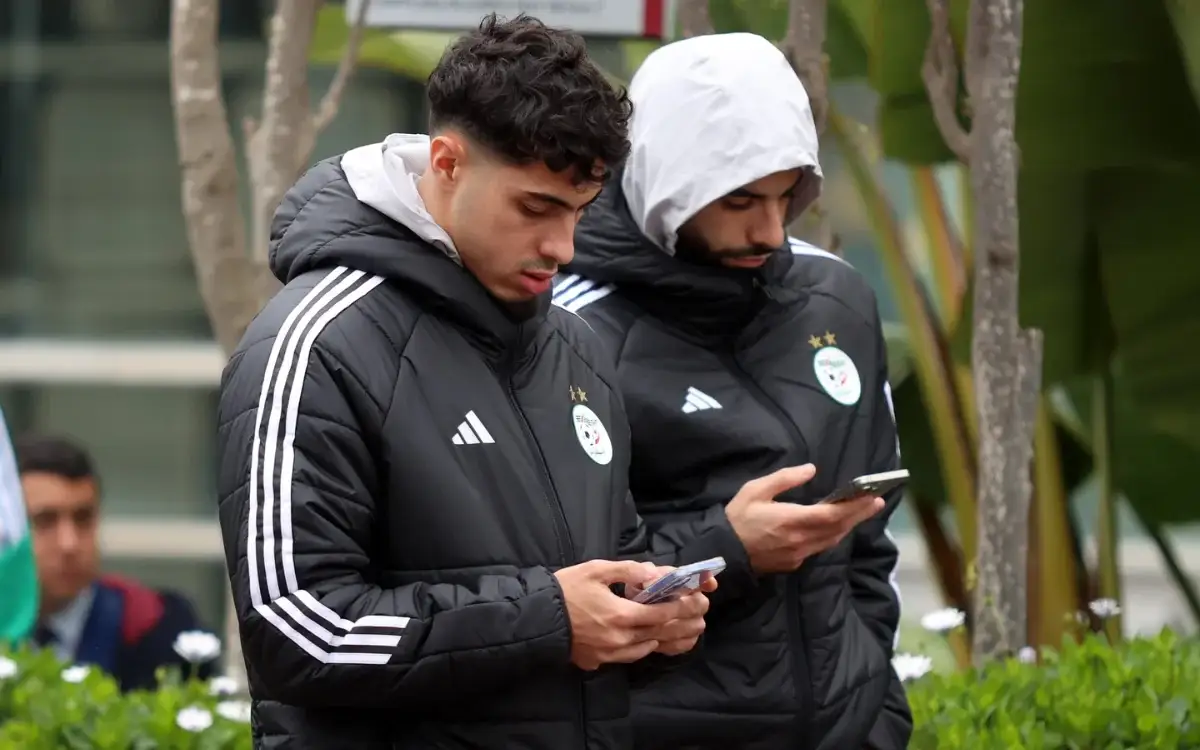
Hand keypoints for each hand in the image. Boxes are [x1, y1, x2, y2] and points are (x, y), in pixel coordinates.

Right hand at [554, 560, 710, 669]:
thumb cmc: (566, 589)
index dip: (683, 607)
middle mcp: (620, 639)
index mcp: (621, 615)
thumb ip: (629, 571)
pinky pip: (631, 656)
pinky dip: (646, 648)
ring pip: (648, 648)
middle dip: (683, 624)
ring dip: (668, 638)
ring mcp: (610, 654)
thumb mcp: (597, 570)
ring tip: (685, 630)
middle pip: (660, 633)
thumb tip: (656, 573)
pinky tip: (652, 641)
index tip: (699, 600)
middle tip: (700, 617)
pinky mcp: (599, 661)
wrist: (536, 618)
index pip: (662, 614)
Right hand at [725, 464, 884, 573]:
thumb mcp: (755, 490)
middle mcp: (800, 540)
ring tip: (862, 511)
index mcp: (791, 521)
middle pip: (837, 528)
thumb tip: (811, 469)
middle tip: (876, 501)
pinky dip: (833, 535)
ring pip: (831, 540)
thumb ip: (784, 478)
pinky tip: (838, 526)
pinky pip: (820, 547)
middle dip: (859, 515)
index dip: (854, 507)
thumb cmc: (737, 518)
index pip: (831, 515)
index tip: (871, 497)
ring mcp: (798, 554)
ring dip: (848, 526)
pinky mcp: (794, 562)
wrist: (723, 553)